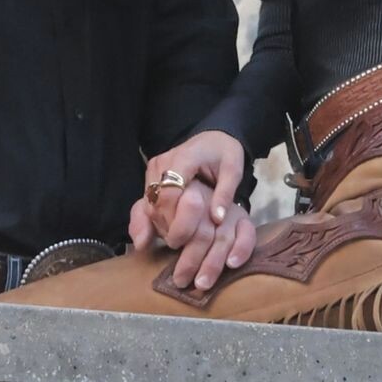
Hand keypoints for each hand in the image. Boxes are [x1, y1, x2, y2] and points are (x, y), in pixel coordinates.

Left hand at [128, 180, 256, 292]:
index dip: (180, 227)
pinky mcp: (243, 220)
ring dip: (213, 263)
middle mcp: (211, 199)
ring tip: (202, 283)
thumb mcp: (151, 209)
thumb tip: (141, 243)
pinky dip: (242, 249)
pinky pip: (248, 235)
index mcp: (186, 191)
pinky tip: (231, 264)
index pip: (188, 206)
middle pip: (204, 230)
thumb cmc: (169, 209)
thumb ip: (142, 221)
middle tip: (181, 280)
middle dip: (192, 257)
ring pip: (224, 237)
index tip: (171, 244)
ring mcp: (229, 211)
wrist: (194, 198)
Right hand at [137, 132, 246, 250]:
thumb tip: (217, 219)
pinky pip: (148, 200)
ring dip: (160, 223)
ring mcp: (154, 167)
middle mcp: (162, 162)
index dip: (175, 219)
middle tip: (182, 244)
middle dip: (167, 225)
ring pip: (149, 203)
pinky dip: (157, 216)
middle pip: (155, 201)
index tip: (185, 239)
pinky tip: (167, 230)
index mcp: (183, 159)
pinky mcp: (151, 174)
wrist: (213, 137)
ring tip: (177, 238)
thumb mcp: (233, 170)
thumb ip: (225, 193)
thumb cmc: (224, 153)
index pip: (169, 193)